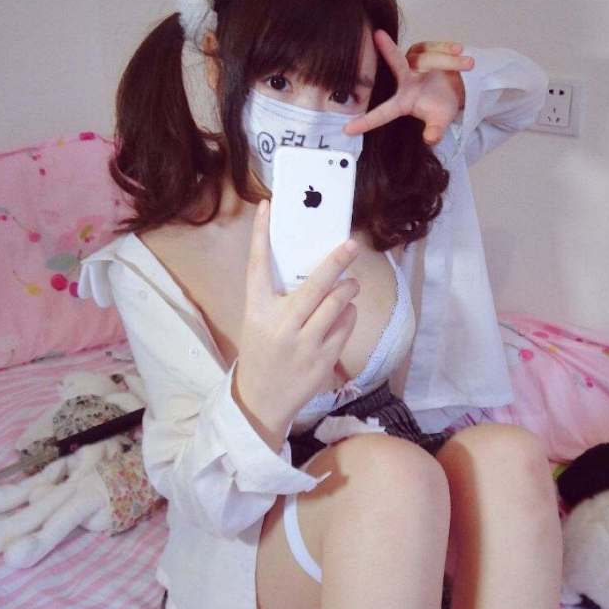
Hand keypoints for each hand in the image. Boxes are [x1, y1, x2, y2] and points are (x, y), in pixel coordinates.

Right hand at [232, 199, 361, 447]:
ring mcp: (304, 343)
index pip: (257, 266)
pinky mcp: (323, 359)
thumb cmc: (262, 352)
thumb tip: (312, 268)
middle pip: (314, 285)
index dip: (261, 235)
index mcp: (256, 310)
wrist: (262, 400)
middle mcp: (280, 325)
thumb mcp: (258, 322)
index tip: (267, 207)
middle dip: (336, 261)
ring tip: (349, 285)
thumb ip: (278, 297)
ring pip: (337, 304)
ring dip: (348, 289)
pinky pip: (345, 325)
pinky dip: (348, 314)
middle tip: (352, 244)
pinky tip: (343, 313)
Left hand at [342, 30, 474, 146]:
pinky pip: (435, 46)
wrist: (459, 91)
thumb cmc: (443, 107)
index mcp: (403, 102)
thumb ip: (435, 131)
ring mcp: (412, 63)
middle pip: (396, 63)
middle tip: (379, 36)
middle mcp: (404, 80)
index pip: (383, 113)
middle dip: (387, 50)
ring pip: (429, 57)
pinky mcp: (422, 50)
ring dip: (450, 61)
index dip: (366, 122)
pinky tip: (459, 50)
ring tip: (468, 65)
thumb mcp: (441, 121)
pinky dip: (448, 49)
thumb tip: (430, 139)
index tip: (347, 130)